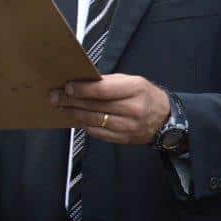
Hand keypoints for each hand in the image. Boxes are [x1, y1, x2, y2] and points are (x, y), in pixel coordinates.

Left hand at [50, 73, 170, 145]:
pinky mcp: (123, 139)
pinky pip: (98, 132)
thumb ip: (109, 82)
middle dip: (72, 101)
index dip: (82, 89)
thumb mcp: (133, 81)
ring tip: (61, 107)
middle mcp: (133, 109)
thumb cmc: (145, 96)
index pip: (103, 90)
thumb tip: (82, 82)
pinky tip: (76, 118)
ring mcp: (128, 126)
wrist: (164, 119)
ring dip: (74, 113)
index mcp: (136, 89)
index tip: (68, 87)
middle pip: (95, 106)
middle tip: (56, 96)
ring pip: (94, 120)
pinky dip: (85, 125)